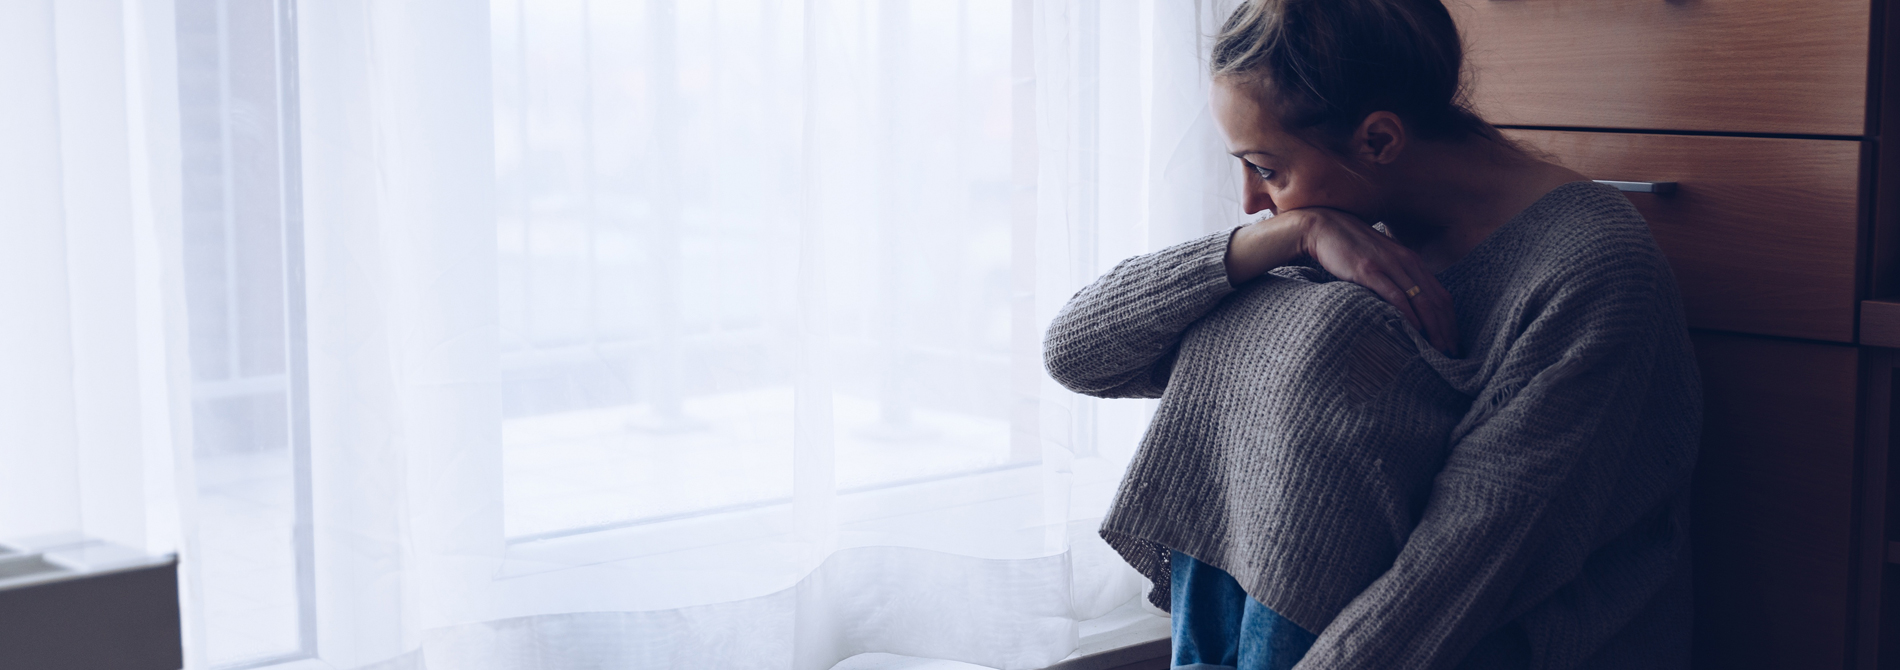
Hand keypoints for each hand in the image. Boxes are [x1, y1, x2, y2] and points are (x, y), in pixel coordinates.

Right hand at [1228, 208, 1457, 354]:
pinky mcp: (1370, 271)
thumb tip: (1405, 303)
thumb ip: (1395, 277)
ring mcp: (1389, 266)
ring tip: (1437, 349)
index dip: (1451, 321)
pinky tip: (1415, 331)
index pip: (1442, 295)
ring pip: (1422, 301)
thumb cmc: (1350, 248)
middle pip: (1437, 301)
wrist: (1324, 227)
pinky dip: (1409, 315)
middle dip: (1447, 330)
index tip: (1453, 342)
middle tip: (1450, 354)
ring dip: (1433, 328)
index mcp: (1412, 261)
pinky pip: (1396, 296)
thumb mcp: (1381, 261)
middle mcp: (1407, 262)